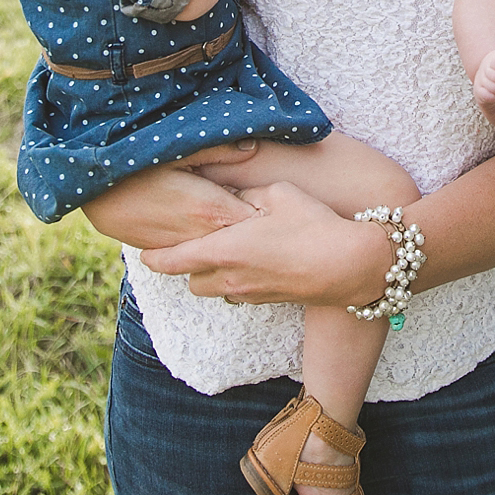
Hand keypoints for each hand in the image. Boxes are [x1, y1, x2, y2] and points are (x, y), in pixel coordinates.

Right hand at [78, 143, 260, 248]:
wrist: (96, 194)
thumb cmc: (139, 166)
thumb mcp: (180, 151)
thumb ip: (220, 151)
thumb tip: (253, 146)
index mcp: (212, 209)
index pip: (257, 220)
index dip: (269, 211)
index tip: (275, 201)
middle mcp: (202, 236)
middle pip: (243, 239)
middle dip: (255, 228)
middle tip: (262, 211)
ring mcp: (186, 248)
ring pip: (221, 250)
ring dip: (231, 237)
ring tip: (235, 219)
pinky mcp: (169, 253)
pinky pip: (198, 252)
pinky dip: (208, 241)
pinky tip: (205, 225)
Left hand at [141, 181, 391, 306]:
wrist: (350, 265)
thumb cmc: (312, 225)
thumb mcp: (277, 193)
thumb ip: (245, 195)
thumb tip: (230, 195)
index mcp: (223, 251)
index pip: (171, 261)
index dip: (153, 257)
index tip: (144, 250)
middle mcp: (230, 278)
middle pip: (189, 281)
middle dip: (186, 265)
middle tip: (194, 242)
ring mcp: (249, 294)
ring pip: (213, 290)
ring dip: (211, 274)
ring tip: (226, 250)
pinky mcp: (268, 301)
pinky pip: (238, 293)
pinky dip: (236, 280)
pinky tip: (255, 259)